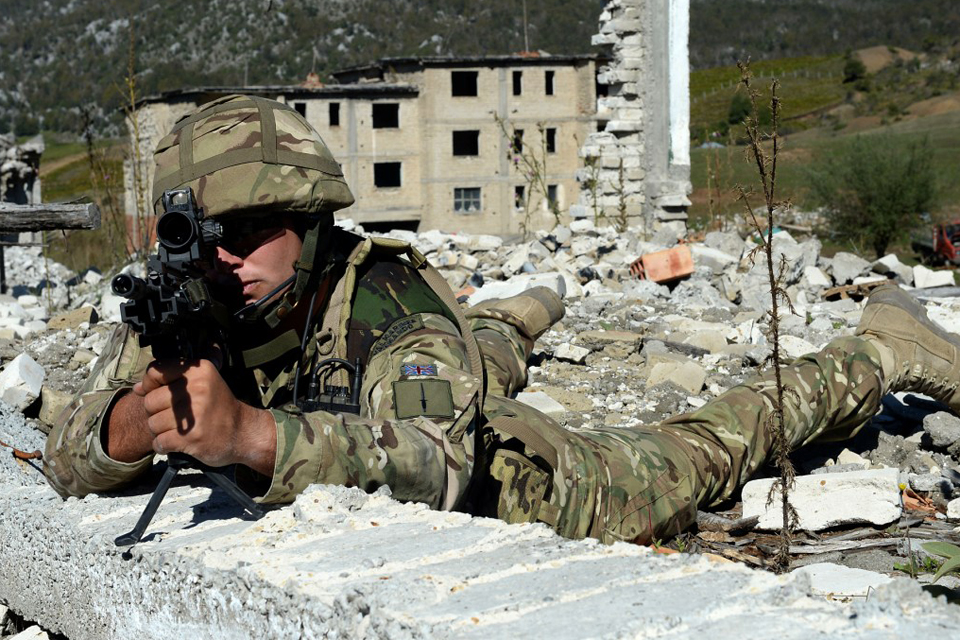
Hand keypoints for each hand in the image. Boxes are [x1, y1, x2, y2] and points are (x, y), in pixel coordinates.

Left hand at [133, 359, 276, 473]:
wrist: (244, 433)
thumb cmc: (220, 408)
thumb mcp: (206, 381)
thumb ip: (173, 379)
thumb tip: (138, 387)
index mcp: (199, 371)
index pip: (156, 371)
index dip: (150, 384)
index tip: (157, 393)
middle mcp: (197, 390)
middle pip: (150, 401)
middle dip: (156, 412)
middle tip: (173, 417)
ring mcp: (194, 414)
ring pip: (152, 423)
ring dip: (160, 431)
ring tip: (176, 430)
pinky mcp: (191, 437)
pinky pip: (159, 441)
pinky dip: (163, 445)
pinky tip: (176, 442)